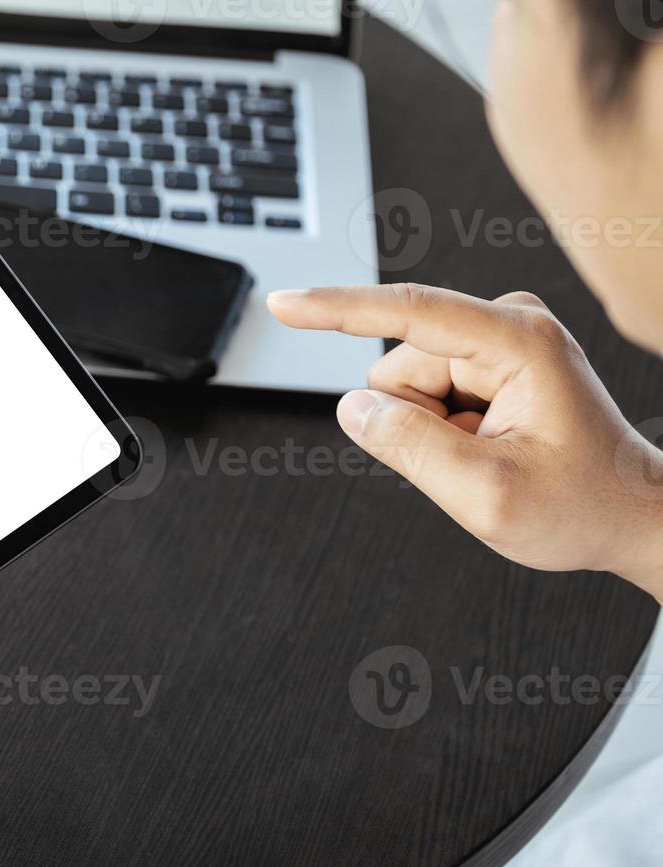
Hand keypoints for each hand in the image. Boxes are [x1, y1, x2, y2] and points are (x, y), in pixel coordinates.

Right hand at [267, 284, 662, 598]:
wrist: (630, 516)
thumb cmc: (581, 506)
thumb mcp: (487, 495)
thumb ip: (409, 447)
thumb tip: (352, 408)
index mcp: (518, 343)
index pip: (408, 313)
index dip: (336, 310)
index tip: (283, 305)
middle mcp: (509, 326)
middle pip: (399, 368)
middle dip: (416, 423)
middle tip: (474, 461)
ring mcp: (500, 342)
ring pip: (405, 386)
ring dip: (431, 432)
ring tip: (488, 457)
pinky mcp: (490, 360)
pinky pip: (424, 394)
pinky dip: (443, 431)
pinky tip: (489, 448)